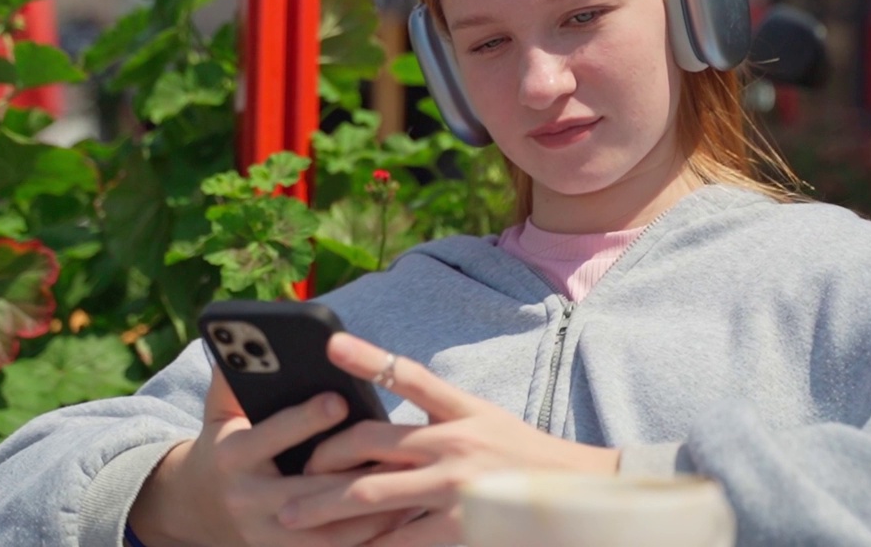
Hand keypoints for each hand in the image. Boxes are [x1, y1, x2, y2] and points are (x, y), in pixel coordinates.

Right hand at [128, 374, 408, 546]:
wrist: (197, 509)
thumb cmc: (222, 445)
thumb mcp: (218, 411)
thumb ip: (233, 375)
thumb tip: (247, 332)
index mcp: (233, 456)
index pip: (271, 436)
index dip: (305, 419)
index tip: (338, 399)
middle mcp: (248, 499)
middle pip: (309, 488)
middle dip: (353, 471)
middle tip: (396, 450)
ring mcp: (267, 534)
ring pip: (328, 527)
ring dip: (371, 510)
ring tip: (410, 484)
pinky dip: (368, 537)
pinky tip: (400, 517)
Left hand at [277, 333, 618, 546]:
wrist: (579, 499)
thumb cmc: (526, 459)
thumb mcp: (487, 422)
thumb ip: (438, 420)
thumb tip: (380, 428)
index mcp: (462, 410)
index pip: (409, 375)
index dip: (368, 358)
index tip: (329, 344)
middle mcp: (455, 443)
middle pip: (370, 441)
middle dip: (324, 458)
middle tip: (293, 470)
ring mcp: (455, 487)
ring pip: (371, 492)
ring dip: (325, 505)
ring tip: (291, 516)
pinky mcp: (458, 527)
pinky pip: (397, 538)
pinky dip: (367, 543)